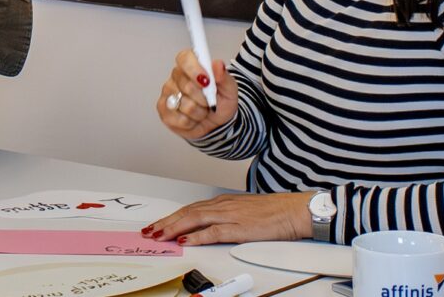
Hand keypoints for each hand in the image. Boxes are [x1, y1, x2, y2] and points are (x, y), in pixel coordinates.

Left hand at [142, 191, 315, 245]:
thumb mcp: (243, 211)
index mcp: (223, 202)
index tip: (157, 224)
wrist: (293, 210)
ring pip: (195, 219)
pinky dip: (198, 236)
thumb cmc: (272, 212)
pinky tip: (187, 240)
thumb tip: (207, 227)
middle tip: (149, 231)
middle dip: (166, 222)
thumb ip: (225, 217)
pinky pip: (214, 232)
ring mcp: (230, 216)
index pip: (190, 208)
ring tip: (159, 235)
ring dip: (174, 227)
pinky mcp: (240, 228)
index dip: (171, 217)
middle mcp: (223, 206)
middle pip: (187, 212)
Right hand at [155, 49, 237, 140]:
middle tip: (210, 101)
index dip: (194, 70)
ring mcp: (168, 93)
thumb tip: (218, 65)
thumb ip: (223, 76)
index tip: (207, 81)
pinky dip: (191, 122)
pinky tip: (193, 119)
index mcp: (191, 64)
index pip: (185, 59)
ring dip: (200, 112)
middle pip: (186, 85)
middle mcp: (176, 76)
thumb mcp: (229, 89)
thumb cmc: (220, 101)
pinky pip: (180, 119)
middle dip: (204, 98)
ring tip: (203, 110)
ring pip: (185, 105)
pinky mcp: (164, 110)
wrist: (217, 122)